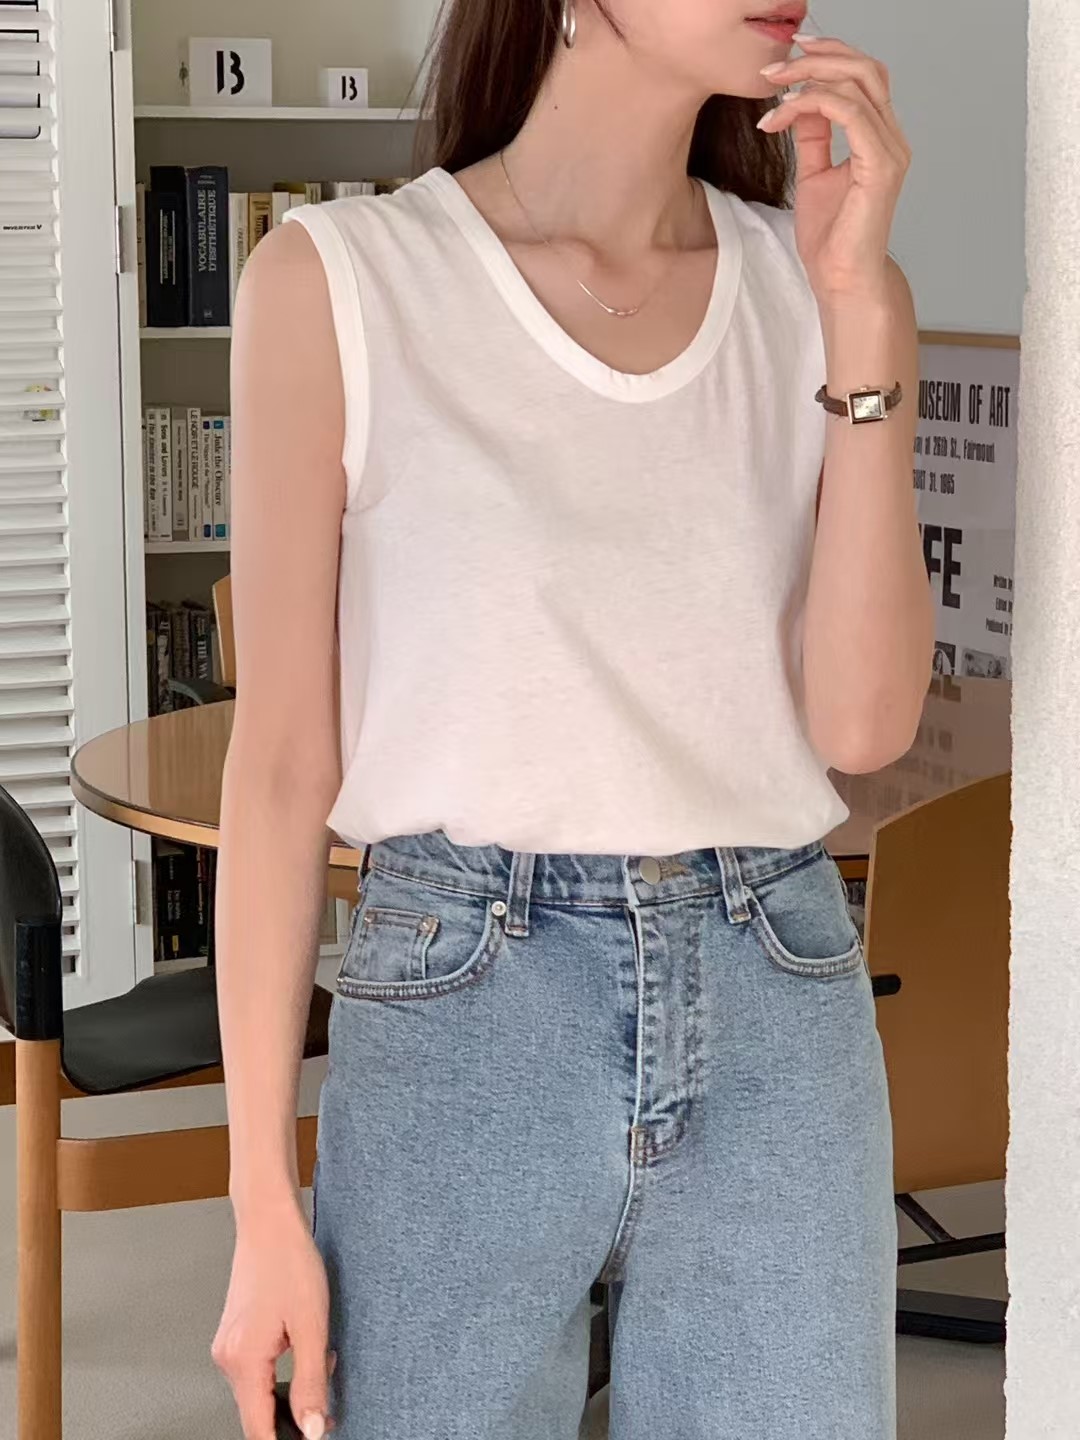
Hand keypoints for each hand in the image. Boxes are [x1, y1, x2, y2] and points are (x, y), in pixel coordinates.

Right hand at [212, 1199, 333, 1438]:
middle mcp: (228, 1359)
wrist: (269, 1221)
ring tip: (322, 1362)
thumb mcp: (312, 1325)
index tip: (311, 1437)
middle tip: (328, 1404)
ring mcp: (228, 1346)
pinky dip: (282, 1371)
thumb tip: (312, 1430)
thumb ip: (312, 1382)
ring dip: (291, 1390)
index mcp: (243, 1362)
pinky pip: (257, 1371)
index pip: (258, 1431)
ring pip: (259, 1392)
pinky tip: (304, 1348)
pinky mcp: (235, 1336)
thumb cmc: (289, 1261)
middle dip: (294, 1416)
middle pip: (257, 1415)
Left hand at [756, 36, 911, 305]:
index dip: (828, 58)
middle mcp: (891, 138)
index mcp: (879, 137)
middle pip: (865, 69)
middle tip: (776, 65)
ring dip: (809, 77)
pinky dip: (811, 105)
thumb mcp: (814, 175)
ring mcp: (890, 150)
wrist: (841, 279)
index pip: (863, 77)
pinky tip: (781, 116)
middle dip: (818, 57)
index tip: (787, 60)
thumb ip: (814, 137)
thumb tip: (800, 102)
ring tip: (773, 86)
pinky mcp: (880, 166)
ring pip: (858, 83)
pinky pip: (850, 114)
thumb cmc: (831, 238)